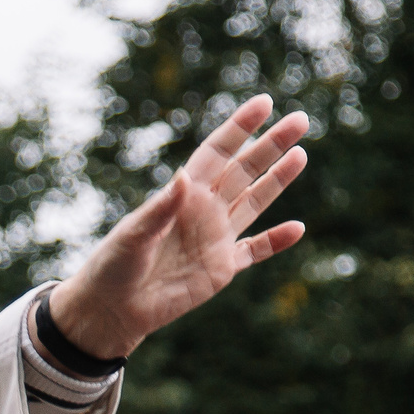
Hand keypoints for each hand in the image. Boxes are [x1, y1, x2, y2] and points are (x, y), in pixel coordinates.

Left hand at [47, 94, 312, 359]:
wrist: (112, 309)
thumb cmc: (114, 266)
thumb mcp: (133, 234)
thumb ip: (160, 208)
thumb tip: (185, 177)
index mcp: (183, 195)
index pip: (218, 152)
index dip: (240, 128)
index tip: (264, 104)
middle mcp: (203, 211)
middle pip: (244, 170)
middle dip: (271, 145)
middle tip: (300, 120)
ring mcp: (215, 238)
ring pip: (254, 203)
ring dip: (277, 181)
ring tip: (300, 155)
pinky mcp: (221, 269)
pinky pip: (254, 252)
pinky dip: (275, 242)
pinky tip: (298, 229)